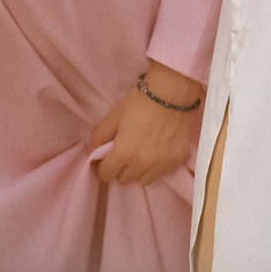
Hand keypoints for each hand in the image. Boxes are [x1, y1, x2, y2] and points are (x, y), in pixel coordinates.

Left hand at [90, 61, 202, 185]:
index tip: (106, 157)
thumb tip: (93, 151)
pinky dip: (156, 167)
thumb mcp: (114, 115)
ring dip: (138, 170)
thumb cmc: (140, 101)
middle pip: (124, 179)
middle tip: (124, 153)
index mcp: (123, 154)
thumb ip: (99, 136)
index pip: (106, 175)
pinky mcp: (177, 161)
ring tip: (141, 154)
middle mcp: (142, 164)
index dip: (103, 166)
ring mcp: (162, 164)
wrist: (174, 91)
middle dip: (120, 168)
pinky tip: (157, 151)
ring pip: (143, 180)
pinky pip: (161, 173)